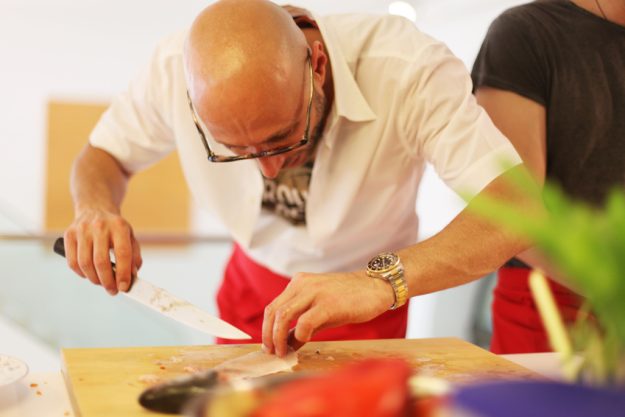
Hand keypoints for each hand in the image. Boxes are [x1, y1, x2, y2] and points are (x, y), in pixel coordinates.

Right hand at [63, 207, 141, 294]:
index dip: (123, 273)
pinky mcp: (69, 234)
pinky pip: (72, 261)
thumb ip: (134, 257)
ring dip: (94, 279)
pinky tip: (89, 275)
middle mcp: (100, 226)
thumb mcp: (130, 237)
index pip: (122, 253)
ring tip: (101, 283)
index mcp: (119, 226)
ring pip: (85, 263)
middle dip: (107, 281)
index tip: (124, 287)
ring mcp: (82, 230)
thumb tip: (132, 277)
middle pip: (101, 261)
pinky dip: (81, 273)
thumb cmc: (115, 229)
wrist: (95, 209)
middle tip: (112, 290)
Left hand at [262, 270, 394, 356]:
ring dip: (279, 338)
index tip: (269, 347)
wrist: (376, 287)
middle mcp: (302, 284)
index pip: (273, 307)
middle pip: (273, 312)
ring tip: (283, 352)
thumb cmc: (350, 299)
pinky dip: (299, 335)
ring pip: (283, 315)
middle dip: (269, 336)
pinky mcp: (328, 303)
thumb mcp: (321, 310)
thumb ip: (303, 325)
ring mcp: (315, 292)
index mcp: (299, 283)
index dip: (266, 329)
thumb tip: (287, 344)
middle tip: (273, 353)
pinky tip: (304, 342)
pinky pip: (305, 322)